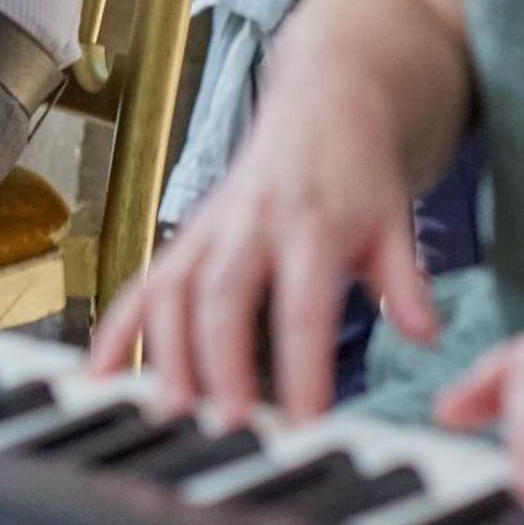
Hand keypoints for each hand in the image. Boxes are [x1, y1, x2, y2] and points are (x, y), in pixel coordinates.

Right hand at [86, 96, 441, 429]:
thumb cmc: (358, 171)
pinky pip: (143, 285)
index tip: (305, 420)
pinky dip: (117, 330)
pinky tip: (99, 375)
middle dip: (220, 362)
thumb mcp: (396, 218)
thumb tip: (424, 334)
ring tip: (168, 412)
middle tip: (228, 422)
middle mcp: (251, 224)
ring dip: (164, 353)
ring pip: (174, 291)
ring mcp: (211, 231)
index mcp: (311, 223)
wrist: (323, 103)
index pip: (304, 303)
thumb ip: (405, 281)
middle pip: (224, 296)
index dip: (303, 364)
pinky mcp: (186, 239)